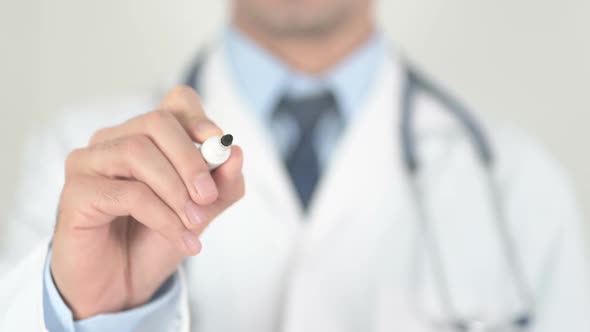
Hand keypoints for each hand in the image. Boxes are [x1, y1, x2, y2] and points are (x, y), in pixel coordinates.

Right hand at [50, 86, 244, 318]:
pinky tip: (182, 240)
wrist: (122, 285)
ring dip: (175, 191)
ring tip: (195, 224)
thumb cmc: (156, 240)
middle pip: (158, 122)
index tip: (219, 147)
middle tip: (208, 197)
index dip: (200, 118)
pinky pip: (127, 193)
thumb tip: (235, 153)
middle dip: (191, 160)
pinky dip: (162, 217)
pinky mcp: (76, 192)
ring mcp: (90, 162)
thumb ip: (223, 185)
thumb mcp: (202, 212)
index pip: (176, 102)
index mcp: (147, 136)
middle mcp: (115, 140)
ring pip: (138, 152)